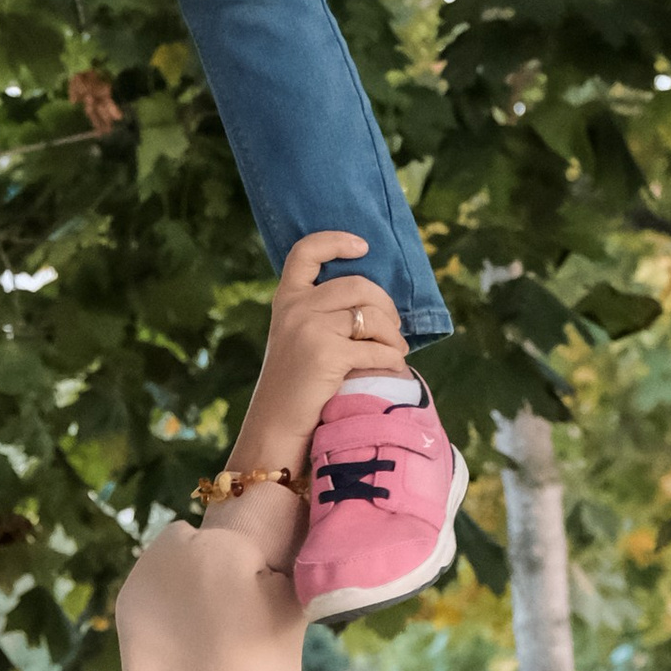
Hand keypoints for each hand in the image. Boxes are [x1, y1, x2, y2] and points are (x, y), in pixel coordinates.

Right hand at [226, 234, 408, 481]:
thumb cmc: (295, 388)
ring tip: (396, 350)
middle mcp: (296, 308)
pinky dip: (392, 358)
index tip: (363, 246)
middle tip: (393, 327)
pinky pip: (376, 347)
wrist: (275, 429)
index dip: (336, 241)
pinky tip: (393, 367)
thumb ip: (321, 314)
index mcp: (287, 300)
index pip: (305, 251)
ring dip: (393, 334)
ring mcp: (310, 329)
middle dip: (385, 305)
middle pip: (357, 285)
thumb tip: (376, 302)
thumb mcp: (297, 339)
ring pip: (371, 315)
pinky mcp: (327, 354)